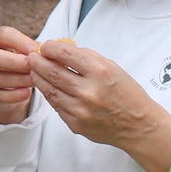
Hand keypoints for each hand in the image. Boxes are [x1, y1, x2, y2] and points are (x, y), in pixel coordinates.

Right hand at [0, 27, 39, 124]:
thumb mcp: (26, 52)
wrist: (10, 84)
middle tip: (32, 66)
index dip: (20, 41)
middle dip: (13, 61)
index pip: (2, 35)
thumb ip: (35, 50)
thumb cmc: (21, 62)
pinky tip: (26, 93)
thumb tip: (50, 52)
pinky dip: (13, 95)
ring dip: (18, 80)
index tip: (36, 50)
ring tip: (35, 81)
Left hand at [29, 40, 170, 171]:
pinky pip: (56, 106)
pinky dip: (49, 94)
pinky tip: (47, 87)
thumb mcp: (112, 67)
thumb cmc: (127, 93)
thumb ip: (86, 57)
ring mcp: (81, 110)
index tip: (45, 45)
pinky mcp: (76, 124)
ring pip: (49, 90)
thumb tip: (61, 49)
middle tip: (32, 56)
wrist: (138, 125)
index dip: (50, 47)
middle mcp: (89, 91)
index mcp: (100, 72)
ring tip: (34, 70)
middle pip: (52, 72)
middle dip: (38, 61)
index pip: (65, 54)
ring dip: (38, 78)